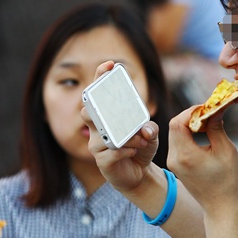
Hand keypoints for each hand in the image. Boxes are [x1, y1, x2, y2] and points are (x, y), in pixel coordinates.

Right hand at [81, 61, 159, 192]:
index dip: (100, 76)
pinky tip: (135, 151)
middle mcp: (98, 128)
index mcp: (108, 115)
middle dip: (101, 107)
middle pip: (88, 110)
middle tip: (119, 109)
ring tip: (140, 139)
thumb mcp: (150, 133)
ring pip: (104, 132)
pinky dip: (127, 149)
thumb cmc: (141, 147)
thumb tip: (144, 129)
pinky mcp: (102, 161)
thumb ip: (150, 127)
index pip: (98, 92)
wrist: (140, 173)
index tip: (109, 64)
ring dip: (125, 135)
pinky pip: (112, 151)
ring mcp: (97, 144)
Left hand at [168, 107, 237, 217]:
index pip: (178, 122)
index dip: (192, 111)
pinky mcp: (175, 164)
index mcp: (186, 155)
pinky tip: (203, 134)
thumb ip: (216, 128)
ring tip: (208, 123)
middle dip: (190, 116)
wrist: (220, 206)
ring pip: (174, 133)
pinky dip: (188, 134)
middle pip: (174, 125)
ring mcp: (173, 162)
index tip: (208, 108)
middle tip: (209, 112)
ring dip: (189, 124)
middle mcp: (174, 158)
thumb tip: (214, 109)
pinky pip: (177, 142)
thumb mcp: (226, 150)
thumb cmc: (228, 180)